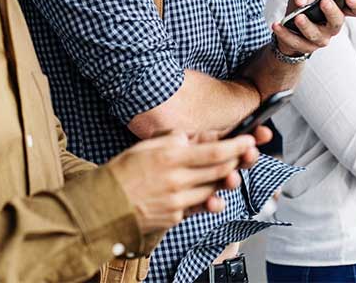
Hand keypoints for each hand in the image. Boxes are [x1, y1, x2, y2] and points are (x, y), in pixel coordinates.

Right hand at [106, 132, 256, 234]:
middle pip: (219, 170)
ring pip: (212, 189)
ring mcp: (177, 201)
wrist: (105, 204)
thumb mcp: (147, 145)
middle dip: (237, 161)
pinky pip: (198, 206)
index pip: (214, 152)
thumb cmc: (124, 171)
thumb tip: (193, 138)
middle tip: (247, 153)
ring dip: (223, 180)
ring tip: (228, 172)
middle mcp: (177, 180)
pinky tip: (209, 193)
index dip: (236, 146)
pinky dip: (206, 198)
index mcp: (170, 157)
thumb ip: (172, 140)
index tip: (249, 140)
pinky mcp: (175, 217)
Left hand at [272, 0, 355, 57]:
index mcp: (339, 10)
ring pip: (315, 34)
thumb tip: (302, 1)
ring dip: (306, 26)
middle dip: (332, 12)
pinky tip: (276, 24)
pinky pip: (295, 42)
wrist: (289, 24)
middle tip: (324, 1)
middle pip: (337, 22)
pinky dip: (284, 34)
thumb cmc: (303, 3)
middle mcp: (333, 26)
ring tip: (298, 16)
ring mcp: (320, 39)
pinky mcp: (305, 47)